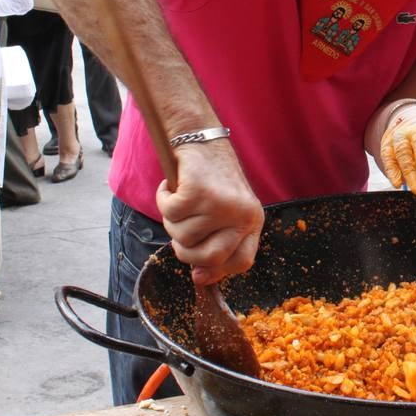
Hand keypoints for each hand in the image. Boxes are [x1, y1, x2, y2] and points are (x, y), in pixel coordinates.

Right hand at [155, 140, 264, 284]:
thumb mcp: (225, 211)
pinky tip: (172, 186)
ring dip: (172, 221)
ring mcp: (222, 205)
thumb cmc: (212, 178)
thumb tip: (199, 277)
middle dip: (186, 250)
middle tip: (180, 229)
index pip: (242, 262)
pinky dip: (163, 200)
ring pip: (183, 237)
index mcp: (252, 221)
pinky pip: (170, 213)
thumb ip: (217, 242)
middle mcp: (242, 214)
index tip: (198, 271)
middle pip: (208, 258)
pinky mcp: (199, 192)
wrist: (201, 137)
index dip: (217, 271)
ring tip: (180, 200)